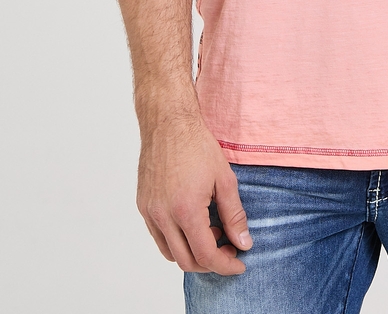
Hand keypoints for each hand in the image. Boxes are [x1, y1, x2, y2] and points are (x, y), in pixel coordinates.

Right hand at [137, 112, 251, 274]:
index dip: (226, 265)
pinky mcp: (143, 205)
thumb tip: (244, 243)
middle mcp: (163, 216)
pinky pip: (158, 236)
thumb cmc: (197, 145)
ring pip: (170, 252)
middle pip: (186, 261)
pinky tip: (193, 221)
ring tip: (211, 230)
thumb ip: (234, 215)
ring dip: (192, 252)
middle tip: (229, 248)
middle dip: (211, 262)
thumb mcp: (225, 179)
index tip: (240, 262)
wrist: (168, 122)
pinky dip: (176, 239)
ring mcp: (149, 212)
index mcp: (185, 210)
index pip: (206, 255)